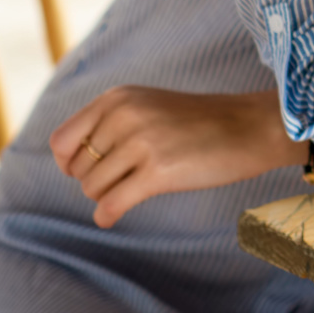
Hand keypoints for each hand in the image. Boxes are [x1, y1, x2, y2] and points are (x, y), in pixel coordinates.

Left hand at [49, 87, 303, 227]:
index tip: (92, 169)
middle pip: (77, 169)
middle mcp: (125, 114)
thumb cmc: (201, 121)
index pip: (62, 141)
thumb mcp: (149, 105)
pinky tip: (115, 215)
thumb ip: (109, 122)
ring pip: (92, 188)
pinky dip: (107, 215)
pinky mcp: (158, 171)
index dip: (70, 162)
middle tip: (127, 176)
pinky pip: (110, 206)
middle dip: (95, 179)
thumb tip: (64, 160)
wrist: (251, 127)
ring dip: (109, 195)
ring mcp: (142, 142)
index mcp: (119, 97)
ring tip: (136, 186)